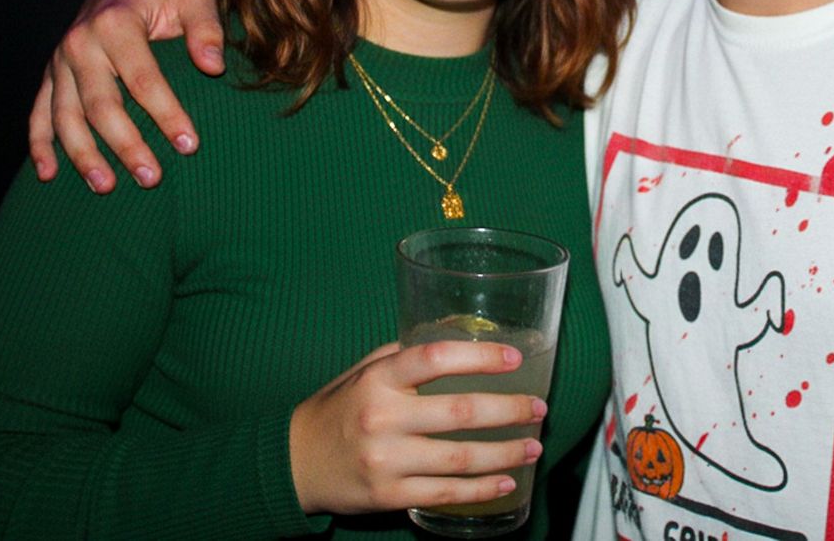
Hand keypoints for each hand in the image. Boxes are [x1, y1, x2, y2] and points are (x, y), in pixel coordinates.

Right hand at [28, 0, 223, 191]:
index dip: (166, 114)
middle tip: (151, 178)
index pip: (142, 79)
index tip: (189, 145)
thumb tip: (213, 66)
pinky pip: (39, 113)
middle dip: (125, 145)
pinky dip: (40, 145)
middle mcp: (80, 43)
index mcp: (115, 23)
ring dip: (83, 155)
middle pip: (101, 105)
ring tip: (106, 187)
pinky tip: (47, 175)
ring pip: (65, 116)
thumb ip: (206, 29)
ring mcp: (61, 61)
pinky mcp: (51, 75)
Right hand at [289, 341, 546, 515]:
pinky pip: (445, 493)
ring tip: (533, 446)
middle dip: (509, 411)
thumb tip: (460, 338)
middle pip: (459, 413)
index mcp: (379, 379)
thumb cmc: (339, 408)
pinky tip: (505, 482)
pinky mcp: (389, 495)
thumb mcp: (365, 371)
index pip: (435, 359)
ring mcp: (386, 460)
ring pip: (459, 459)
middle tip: (538, 409)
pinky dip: (480, 490)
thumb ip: (406, 355)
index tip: (514, 357)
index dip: (480, 357)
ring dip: (505, 454)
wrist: (296, 462)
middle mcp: (383, 418)